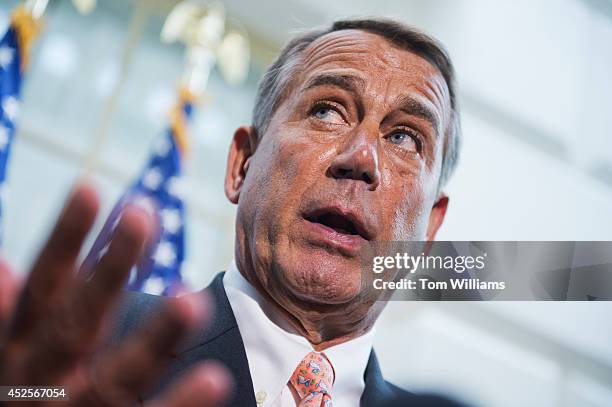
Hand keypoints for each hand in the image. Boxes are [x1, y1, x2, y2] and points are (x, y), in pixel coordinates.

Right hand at [0, 183, 231, 405]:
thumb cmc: (19, 400)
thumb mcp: (6, 358)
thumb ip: (10, 318)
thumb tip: (3, 265)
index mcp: (19, 352)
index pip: (42, 288)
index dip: (62, 241)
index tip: (88, 188)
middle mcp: (43, 382)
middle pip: (76, 323)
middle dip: (108, 270)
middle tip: (143, 214)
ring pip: (116, 377)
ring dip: (153, 338)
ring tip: (192, 300)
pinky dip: (180, 403)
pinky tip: (216, 377)